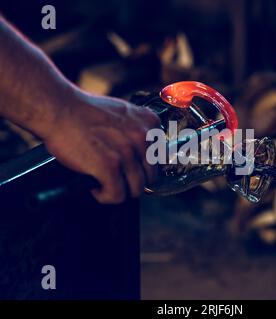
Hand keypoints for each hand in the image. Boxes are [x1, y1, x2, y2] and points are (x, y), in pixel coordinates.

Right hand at [41, 89, 159, 203]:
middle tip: (116, 178)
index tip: (131, 169)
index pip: (160, 158)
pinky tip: (95, 187)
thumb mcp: (123, 114)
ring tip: (104, 182)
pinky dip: (105, 196)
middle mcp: (143, 137)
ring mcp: (127, 152)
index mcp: (149, 123)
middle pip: (150, 176)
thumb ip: (138, 131)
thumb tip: (145, 155)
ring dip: (119, 190)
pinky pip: (117, 195)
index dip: (144, 167)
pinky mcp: (110, 166)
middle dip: (133, 181)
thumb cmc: (85, 111)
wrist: (58, 108)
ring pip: (135, 189)